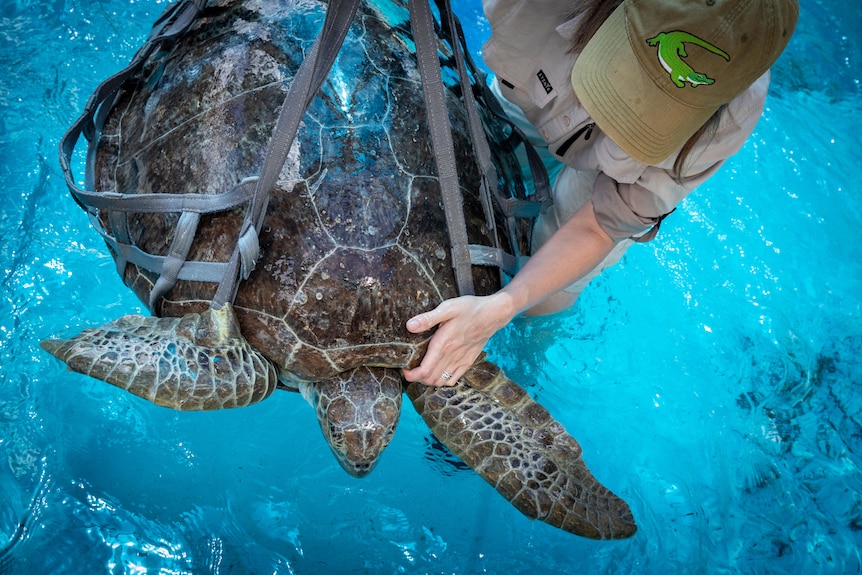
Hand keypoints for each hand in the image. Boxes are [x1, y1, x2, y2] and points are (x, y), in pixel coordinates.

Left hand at [402, 292, 516, 385]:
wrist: (493, 314)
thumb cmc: (470, 309)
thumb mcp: (448, 308)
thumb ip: (428, 318)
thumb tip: (409, 326)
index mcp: (444, 345)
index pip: (424, 371)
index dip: (411, 375)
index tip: (404, 370)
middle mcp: (452, 356)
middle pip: (430, 379)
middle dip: (417, 378)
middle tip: (410, 369)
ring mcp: (461, 361)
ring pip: (441, 382)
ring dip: (429, 380)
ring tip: (422, 371)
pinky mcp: (468, 362)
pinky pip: (453, 379)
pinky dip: (443, 381)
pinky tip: (438, 371)